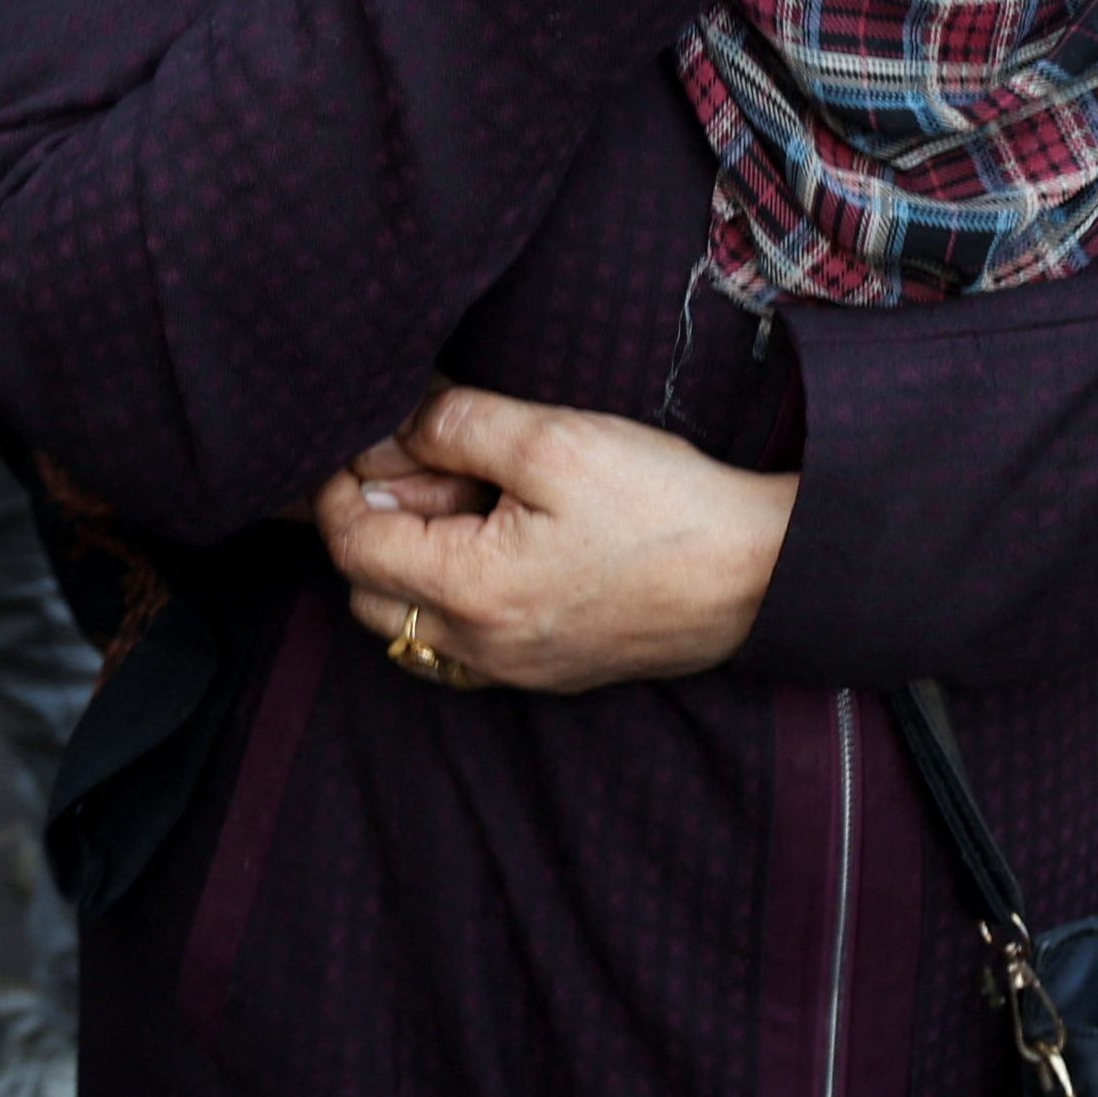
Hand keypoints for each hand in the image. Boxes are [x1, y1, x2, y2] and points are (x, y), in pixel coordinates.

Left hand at [318, 385, 795, 693]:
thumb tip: (392, 426)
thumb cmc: (661, 506)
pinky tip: (496, 538)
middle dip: (374, 519)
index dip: (342, 483)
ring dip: (411, 556)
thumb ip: (457, 425)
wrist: (755, 577)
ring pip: (407, 618)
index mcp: (470, 591)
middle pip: (366, 587)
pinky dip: (449, 590)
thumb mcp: (555, 439)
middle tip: (427, 459)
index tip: (369, 436)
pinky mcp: (540, 671)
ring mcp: (508, 669)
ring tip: (468, 495)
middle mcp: (476, 648)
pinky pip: (454, 640)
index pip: (349, 542)